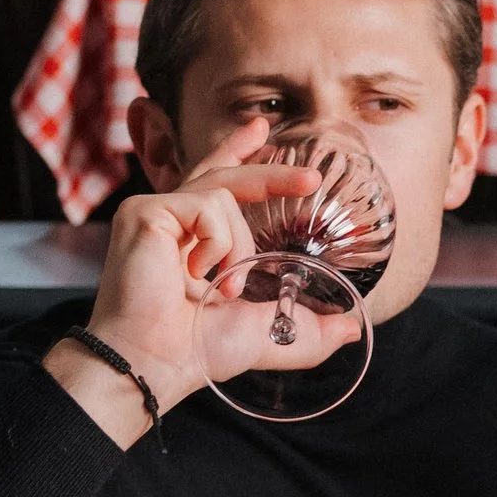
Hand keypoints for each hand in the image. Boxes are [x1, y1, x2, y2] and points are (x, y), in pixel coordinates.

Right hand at [67, 120, 341, 414]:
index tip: (261, 131)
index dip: (237, 153)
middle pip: (225, 175)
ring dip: (239, 246)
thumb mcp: (268, 334)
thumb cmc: (196, 352)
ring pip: (224, 196)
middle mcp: (169, 221)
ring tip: (224, 290)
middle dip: (270, 174)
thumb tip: (352, 330)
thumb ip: (309, 328)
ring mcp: (153, 213)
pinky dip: (217, 242)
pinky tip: (194, 275)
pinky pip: (207, 206)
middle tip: (310, 179)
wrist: (154, 364)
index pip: (216, 185)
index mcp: (191, 241)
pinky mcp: (144, 212)